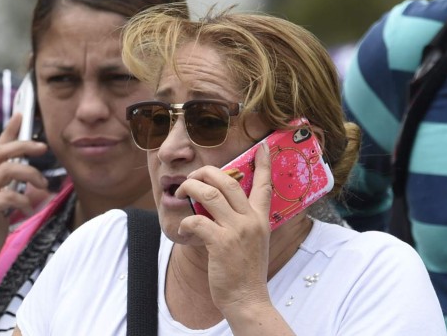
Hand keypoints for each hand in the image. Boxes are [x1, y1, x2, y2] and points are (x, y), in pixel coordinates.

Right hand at [0, 114, 48, 272]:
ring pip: (8, 170)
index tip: (21, 114)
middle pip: (2, 152)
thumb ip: (14, 190)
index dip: (9, 131)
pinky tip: (28, 212)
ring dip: (32, 176)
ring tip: (43, 188)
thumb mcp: (2, 206)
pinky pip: (10, 196)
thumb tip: (37, 181)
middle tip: (44, 147)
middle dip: (25, 145)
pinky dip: (25, 202)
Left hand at [176, 142, 272, 313]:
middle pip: (227, 181)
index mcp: (261, 218)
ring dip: (190, 189)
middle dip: (205, 172)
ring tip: (181, 194)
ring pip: (210, 194)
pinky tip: (184, 229)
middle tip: (192, 176)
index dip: (264, 163)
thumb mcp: (252, 241)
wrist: (248, 299)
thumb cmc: (245, 271)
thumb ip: (240, 220)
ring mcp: (237, 231)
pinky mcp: (221, 243)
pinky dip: (186, 222)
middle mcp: (251, 220)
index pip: (265, 184)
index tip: (262, 147)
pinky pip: (198, 220)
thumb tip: (215, 203)